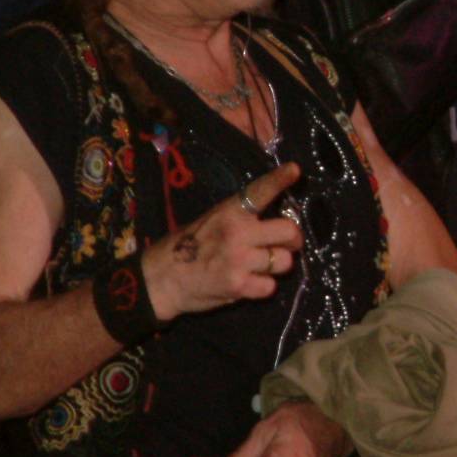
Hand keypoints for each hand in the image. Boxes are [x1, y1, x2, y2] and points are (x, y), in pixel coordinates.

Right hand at [145, 163, 304, 320]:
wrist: (162, 279)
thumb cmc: (187, 246)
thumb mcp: (211, 219)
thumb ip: (241, 218)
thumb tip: (273, 222)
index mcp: (230, 211)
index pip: (260, 191)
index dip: (280, 179)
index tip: (295, 170)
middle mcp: (238, 233)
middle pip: (289, 231)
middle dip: (293, 240)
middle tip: (287, 244)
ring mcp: (239, 260)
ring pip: (284, 261)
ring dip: (277, 265)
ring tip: (261, 265)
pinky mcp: (238, 286)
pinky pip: (270, 286)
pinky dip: (263, 286)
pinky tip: (249, 283)